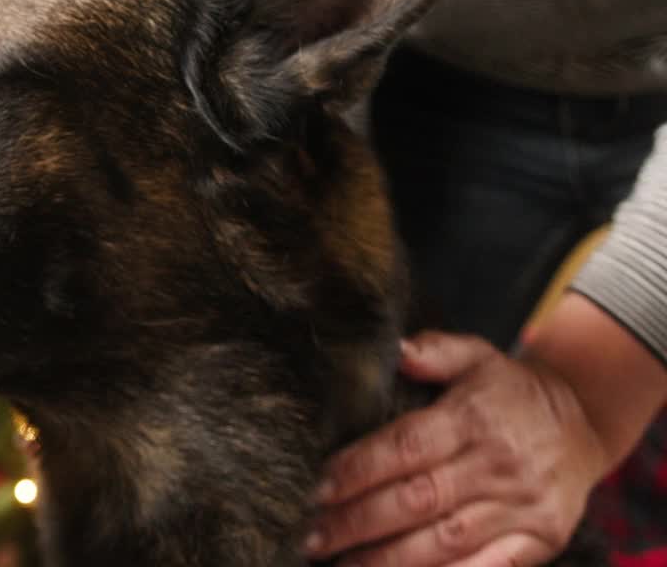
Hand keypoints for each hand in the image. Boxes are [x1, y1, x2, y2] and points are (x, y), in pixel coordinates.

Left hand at [302, 330, 608, 566]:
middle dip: (358, 522)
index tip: (317, 489)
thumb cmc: (508, 391)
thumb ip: (434, 350)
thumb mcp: (477, 356)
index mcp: (474, 417)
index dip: (359, 469)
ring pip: (445, 541)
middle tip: (312, 536)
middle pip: (418, 499)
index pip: (407, 446)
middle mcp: (498, 464)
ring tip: (342, 565)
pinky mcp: (540, 540)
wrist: (583, 422)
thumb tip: (394, 351)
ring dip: (388, 560)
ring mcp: (522, 507)